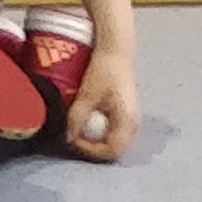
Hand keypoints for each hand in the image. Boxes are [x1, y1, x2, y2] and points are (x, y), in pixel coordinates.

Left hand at [61, 46, 139, 161]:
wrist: (116, 50)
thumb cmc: (104, 71)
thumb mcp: (87, 95)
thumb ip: (77, 117)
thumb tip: (67, 137)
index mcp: (127, 123)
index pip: (112, 151)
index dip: (91, 150)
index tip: (73, 139)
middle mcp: (134, 124)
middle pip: (114, 148)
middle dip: (93, 146)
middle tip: (74, 136)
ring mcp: (131, 117)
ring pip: (114, 138)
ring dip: (95, 138)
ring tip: (78, 128)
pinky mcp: (126, 110)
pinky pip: (114, 128)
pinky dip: (100, 129)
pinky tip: (87, 119)